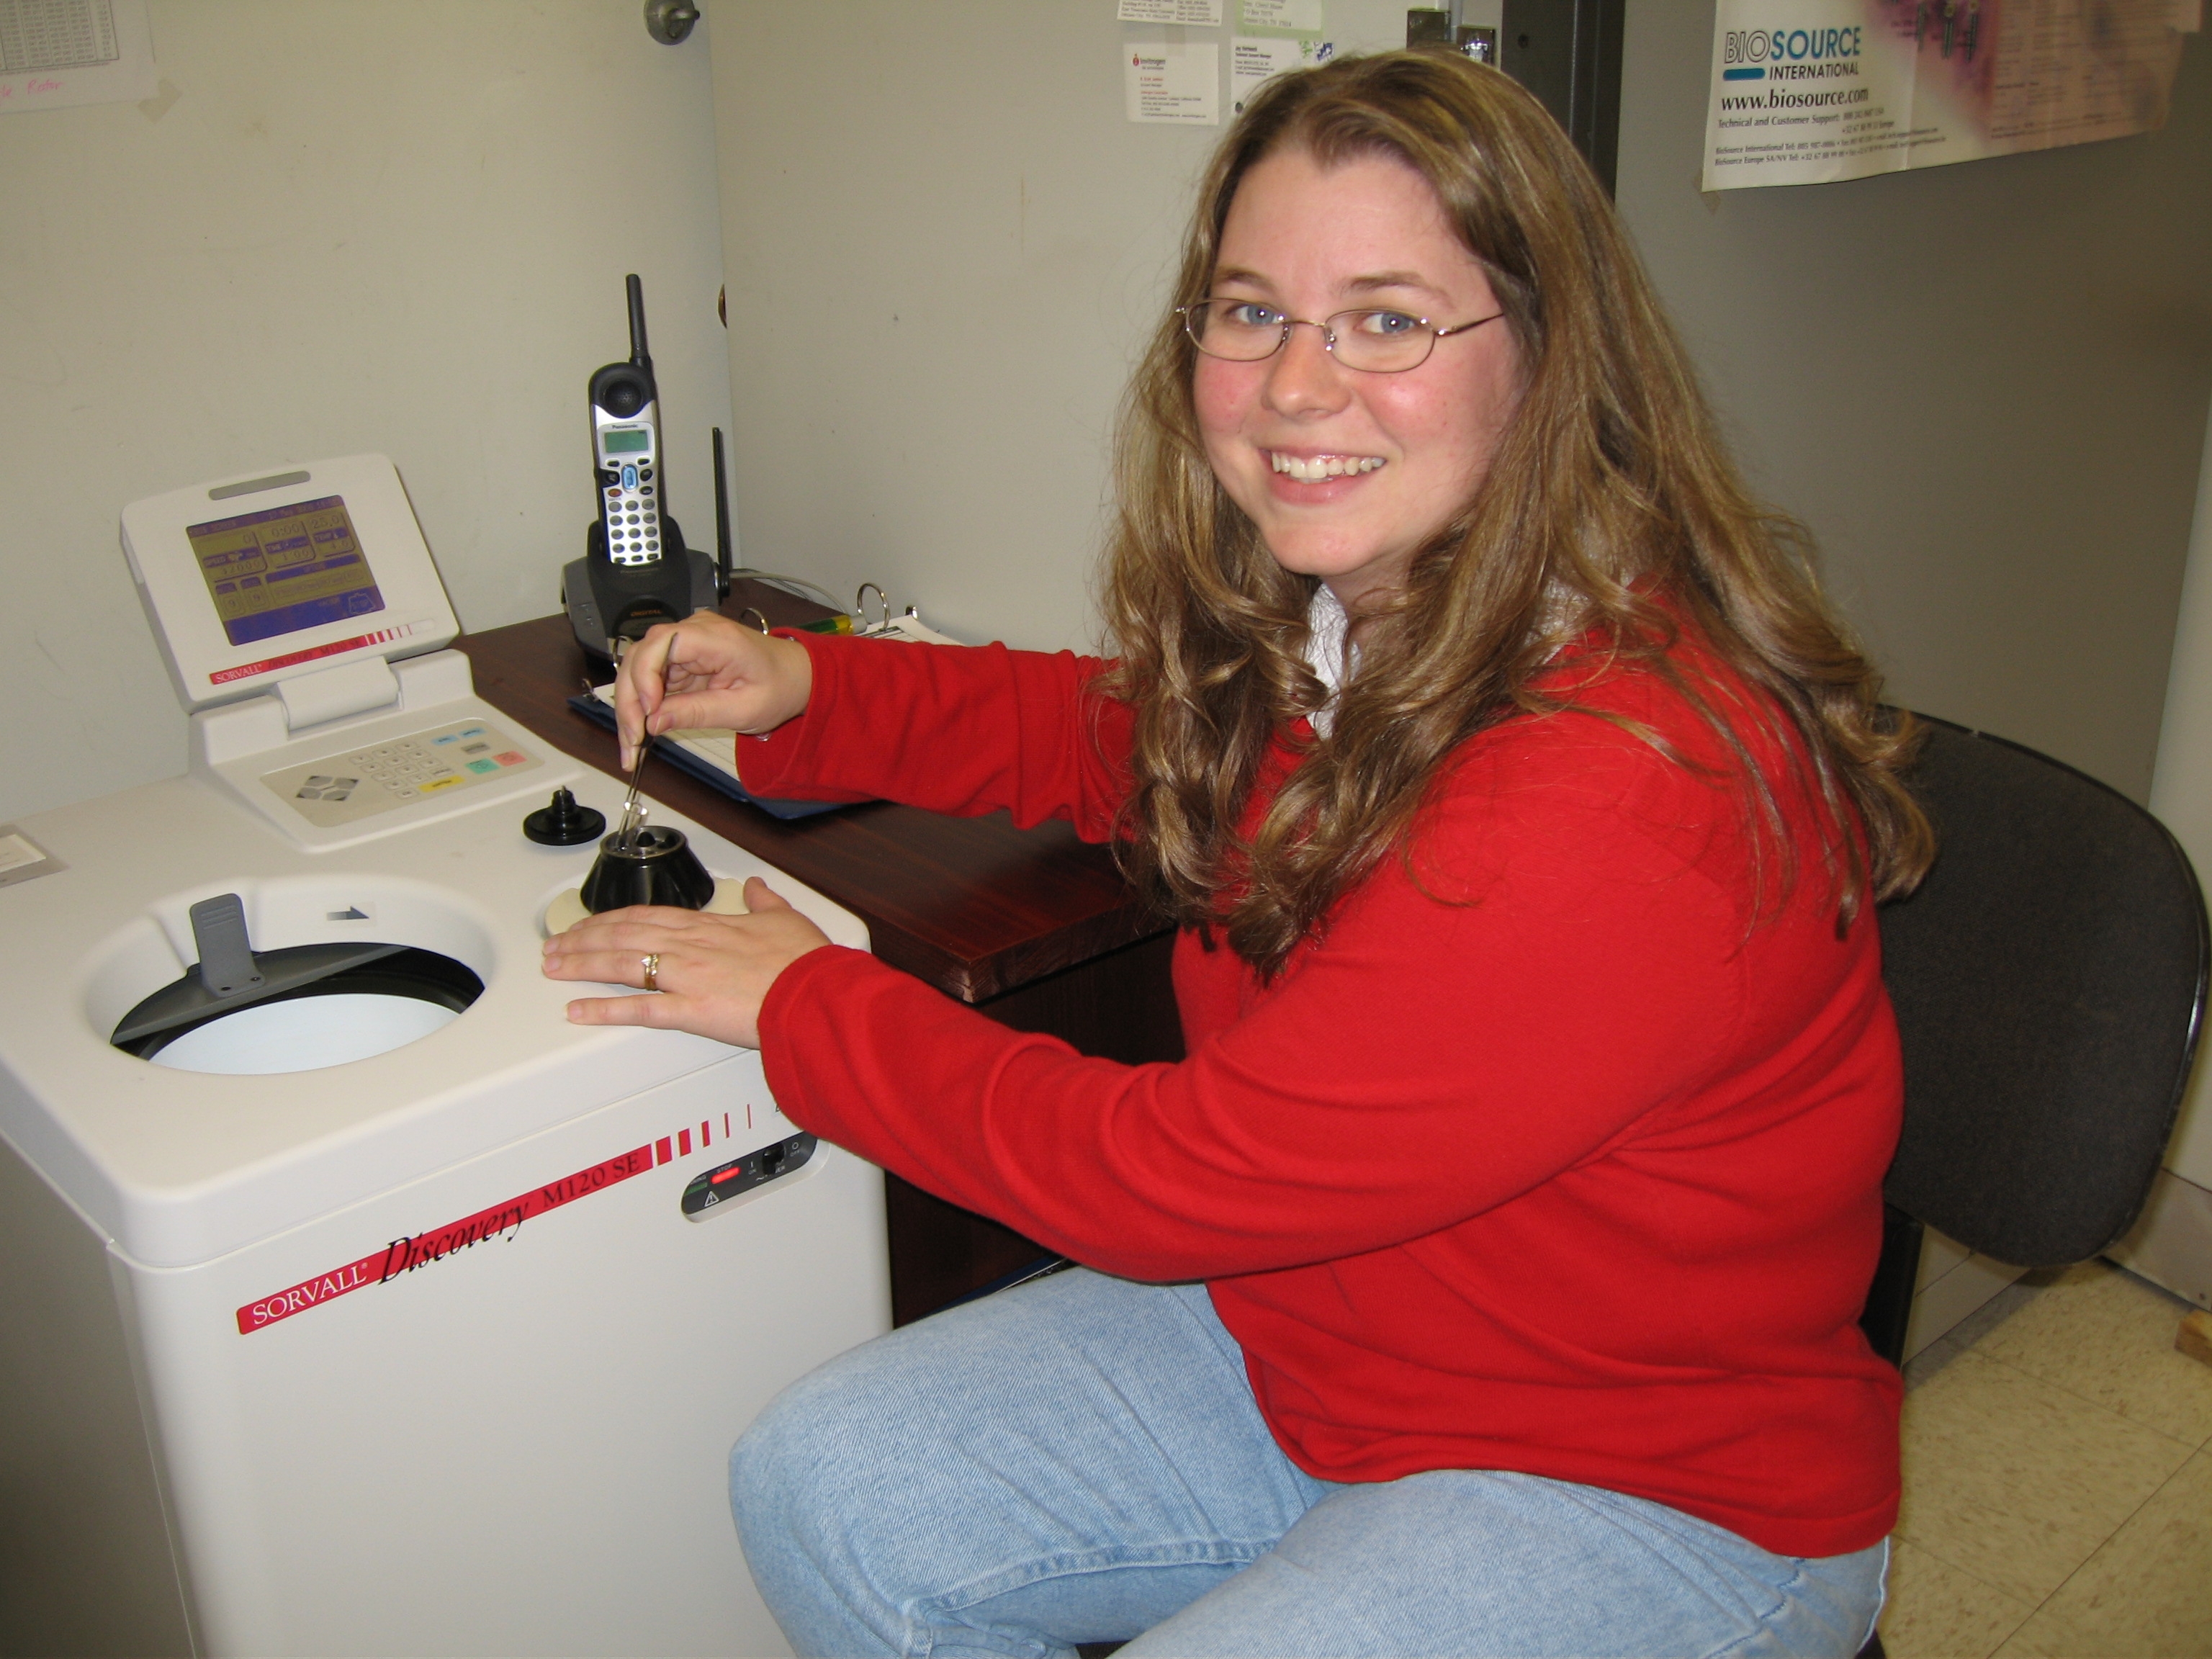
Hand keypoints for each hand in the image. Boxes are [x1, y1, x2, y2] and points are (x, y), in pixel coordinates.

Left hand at [541, 878, 830, 1048]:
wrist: (816, 993)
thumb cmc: (805, 963)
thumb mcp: (786, 919)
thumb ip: (765, 901)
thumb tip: (757, 886)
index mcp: (709, 925)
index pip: (645, 915)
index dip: (610, 919)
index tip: (588, 923)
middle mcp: (690, 946)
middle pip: (622, 936)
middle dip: (582, 939)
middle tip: (553, 946)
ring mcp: (687, 977)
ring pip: (622, 965)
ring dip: (581, 965)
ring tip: (553, 969)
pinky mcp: (691, 1011)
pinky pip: (638, 1009)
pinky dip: (604, 1010)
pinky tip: (577, 1011)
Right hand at [614, 612, 813, 767]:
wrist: (794, 675)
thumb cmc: (778, 686)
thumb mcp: (743, 709)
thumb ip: (698, 713)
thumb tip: (653, 721)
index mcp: (716, 638)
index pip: (662, 642)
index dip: (645, 674)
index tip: (647, 710)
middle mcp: (694, 633)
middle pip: (641, 657)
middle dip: (630, 700)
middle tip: (633, 740)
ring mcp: (685, 645)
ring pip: (638, 671)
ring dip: (630, 707)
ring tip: (632, 746)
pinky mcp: (681, 660)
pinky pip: (650, 680)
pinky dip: (641, 708)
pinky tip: (639, 734)